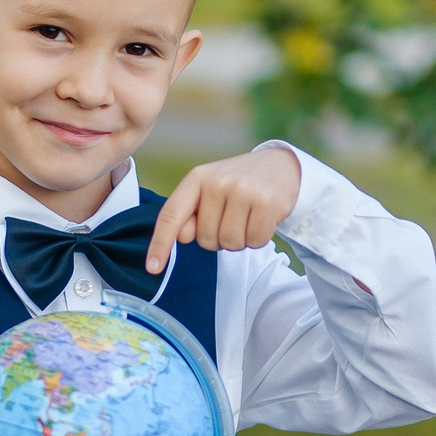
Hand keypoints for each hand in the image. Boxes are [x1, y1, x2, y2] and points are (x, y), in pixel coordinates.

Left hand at [147, 143, 303, 274]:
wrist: (282, 167)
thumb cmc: (239, 185)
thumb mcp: (209, 191)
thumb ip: (191, 213)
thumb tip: (182, 236)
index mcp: (197, 178)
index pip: (171, 215)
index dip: (160, 244)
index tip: (153, 268)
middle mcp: (217, 182)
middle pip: (206, 239)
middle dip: (219, 238)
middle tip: (232, 218)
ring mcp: (243, 191)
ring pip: (230, 243)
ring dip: (240, 240)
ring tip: (247, 218)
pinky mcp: (267, 202)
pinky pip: (254, 241)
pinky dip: (259, 239)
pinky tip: (263, 219)